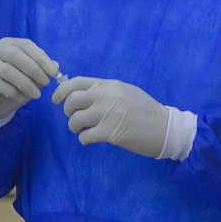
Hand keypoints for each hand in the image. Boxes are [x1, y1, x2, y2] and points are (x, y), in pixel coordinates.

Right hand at [0, 38, 58, 119]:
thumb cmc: (16, 84)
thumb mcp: (31, 76)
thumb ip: (41, 69)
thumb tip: (55, 65)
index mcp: (10, 44)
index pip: (26, 45)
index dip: (41, 57)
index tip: (53, 72)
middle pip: (15, 54)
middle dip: (34, 69)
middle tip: (46, 83)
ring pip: (7, 70)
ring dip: (26, 83)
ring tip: (37, 94)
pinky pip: (0, 85)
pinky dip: (13, 92)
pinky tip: (21, 97)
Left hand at [52, 77, 168, 157]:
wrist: (164, 127)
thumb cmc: (145, 109)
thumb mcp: (124, 91)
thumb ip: (104, 91)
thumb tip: (81, 94)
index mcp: (108, 85)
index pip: (75, 82)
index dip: (61, 91)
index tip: (55, 100)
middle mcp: (105, 96)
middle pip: (71, 101)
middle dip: (67, 111)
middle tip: (74, 118)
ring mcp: (107, 114)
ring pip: (75, 120)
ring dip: (74, 127)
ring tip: (82, 130)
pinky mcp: (110, 132)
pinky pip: (85, 136)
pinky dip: (84, 139)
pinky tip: (91, 139)